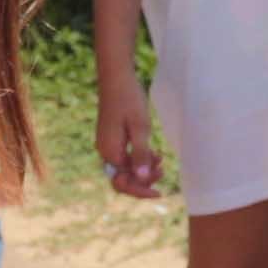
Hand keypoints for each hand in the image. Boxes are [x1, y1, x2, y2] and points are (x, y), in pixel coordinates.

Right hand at [96, 67, 162, 202]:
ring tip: (160, 159)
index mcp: (110, 152)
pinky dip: (139, 157)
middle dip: (143, 179)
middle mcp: (105, 151)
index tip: (159, 191)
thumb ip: (141, 154)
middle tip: (163, 170)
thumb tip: (142, 179)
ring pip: (126, 167)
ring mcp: (107, 144)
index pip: (123, 183)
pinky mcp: (112, 137)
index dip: (141, 190)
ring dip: (143, 168)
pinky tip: (153, 152)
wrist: (117, 77)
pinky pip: (125, 156)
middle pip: (123, 178)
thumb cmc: (129, 99)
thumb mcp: (140, 128)